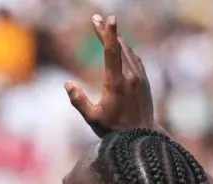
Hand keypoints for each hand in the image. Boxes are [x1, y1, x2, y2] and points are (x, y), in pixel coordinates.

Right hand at [65, 14, 155, 137]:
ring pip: (128, 51)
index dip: (108, 34)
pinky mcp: (145, 81)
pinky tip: (121, 48)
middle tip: (96, 18)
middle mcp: (131, 76)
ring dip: (117, 39)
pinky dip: (126, 50)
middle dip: (108, 32)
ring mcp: (140, 78)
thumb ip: (79, 101)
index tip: (107, 18)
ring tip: (106, 30)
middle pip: (119, 47)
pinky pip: (135, 59)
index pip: (112, 52)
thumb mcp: (92, 119)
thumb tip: (67, 84)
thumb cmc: (115, 130)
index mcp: (117, 83)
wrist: (143, 137)